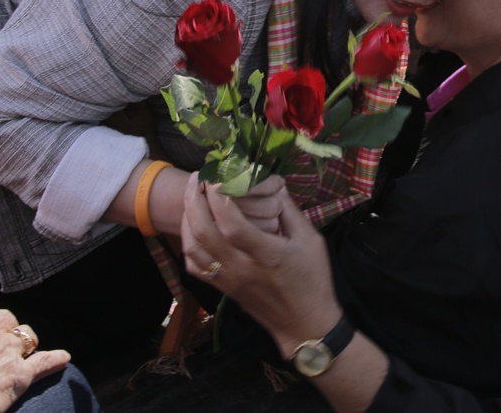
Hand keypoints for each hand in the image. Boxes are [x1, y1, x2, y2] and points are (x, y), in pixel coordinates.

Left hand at [181, 177, 340, 358]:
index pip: (232, 224)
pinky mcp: (223, 288)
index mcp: (266, 254)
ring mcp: (228, 280)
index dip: (219, 198)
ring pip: (193, 249)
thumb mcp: (311, 241)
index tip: (217, 176)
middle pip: (204, 232)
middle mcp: (241, 267)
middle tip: (197, 178)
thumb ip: (290, 211)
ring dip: (187, 219)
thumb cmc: (313, 280)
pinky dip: (188, 244)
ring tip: (192, 197)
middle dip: (194, 201)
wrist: (304, 324)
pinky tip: (193, 228)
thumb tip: (274, 184)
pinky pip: (195, 267)